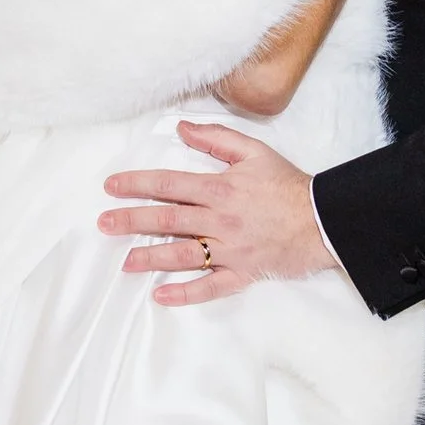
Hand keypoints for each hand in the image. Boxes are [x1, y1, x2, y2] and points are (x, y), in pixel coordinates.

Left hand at [99, 123, 339, 303]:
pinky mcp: (241, 274)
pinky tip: (161, 295)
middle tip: (104, 223)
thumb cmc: (286, 184)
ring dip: (150, 258)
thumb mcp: (253, 150)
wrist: (320, 220)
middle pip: (168, 220)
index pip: (169, 185)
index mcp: (220, 188)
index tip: (112, 186)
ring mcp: (229, 250)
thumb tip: (181, 129)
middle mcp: (219, 221)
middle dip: (132, 221)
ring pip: (183, 255)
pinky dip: (185, 293)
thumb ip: (215, 138)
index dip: (138, 184)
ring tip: (125, 261)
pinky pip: (209, 287)